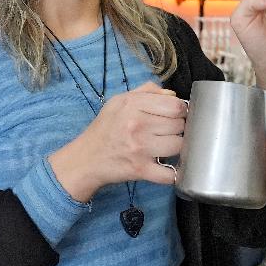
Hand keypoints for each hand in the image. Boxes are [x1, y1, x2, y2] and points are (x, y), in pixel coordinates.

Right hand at [49, 81, 186, 202]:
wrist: (86, 158)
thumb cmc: (104, 129)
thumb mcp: (119, 101)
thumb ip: (147, 92)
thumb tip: (172, 95)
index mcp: (133, 105)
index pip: (175, 106)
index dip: (180, 111)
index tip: (175, 115)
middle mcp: (137, 124)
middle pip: (178, 125)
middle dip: (177, 128)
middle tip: (167, 132)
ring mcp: (140, 148)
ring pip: (178, 145)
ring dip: (176, 148)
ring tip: (167, 146)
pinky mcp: (140, 169)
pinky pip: (169, 173)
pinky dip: (174, 173)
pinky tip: (169, 168)